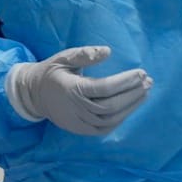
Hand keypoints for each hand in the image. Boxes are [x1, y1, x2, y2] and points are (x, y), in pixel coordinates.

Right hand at [5, 45, 151, 135]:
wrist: (33, 95)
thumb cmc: (52, 72)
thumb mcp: (64, 57)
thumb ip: (85, 55)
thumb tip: (108, 51)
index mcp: (72, 89)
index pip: (104, 88)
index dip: (125, 81)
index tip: (141, 72)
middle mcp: (76, 108)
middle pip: (111, 106)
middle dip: (132, 94)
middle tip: (148, 81)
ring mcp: (78, 122)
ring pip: (110, 119)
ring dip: (131, 107)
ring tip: (145, 92)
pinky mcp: (80, 130)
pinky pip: (104, 128)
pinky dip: (120, 119)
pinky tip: (131, 107)